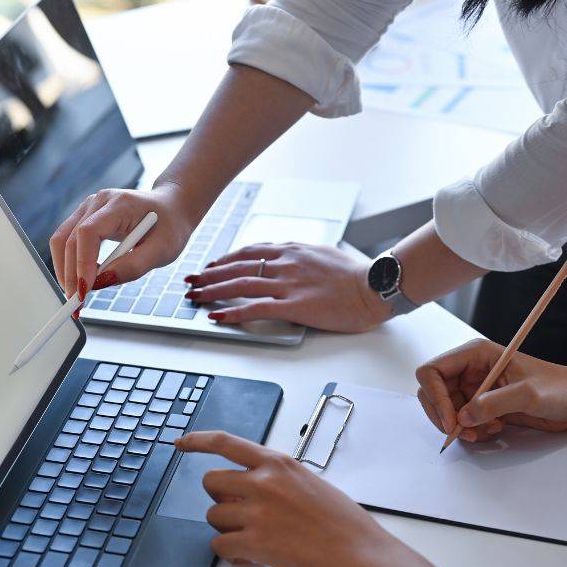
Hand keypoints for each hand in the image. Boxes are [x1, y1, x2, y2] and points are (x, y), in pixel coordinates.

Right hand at [49, 183, 197, 298]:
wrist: (171, 208)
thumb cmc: (170, 226)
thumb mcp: (162, 251)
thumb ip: (134, 266)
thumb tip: (101, 282)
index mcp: (120, 204)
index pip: (88, 232)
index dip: (82, 263)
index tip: (84, 291)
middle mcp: (99, 202)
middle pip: (69, 239)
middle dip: (70, 275)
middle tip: (76, 305)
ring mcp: (89, 208)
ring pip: (61, 240)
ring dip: (65, 270)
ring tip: (77, 296)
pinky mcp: (85, 218)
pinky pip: (67, 241)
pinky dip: (70, 264)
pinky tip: (83, 280)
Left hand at [175, 431, 399, 566]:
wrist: (360, 553)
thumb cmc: (344, 522)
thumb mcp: (309, 483)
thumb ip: (276, 480)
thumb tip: (248, 490)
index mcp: (278, 463)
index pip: (226, 442)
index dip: (198, 441)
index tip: (181, 443)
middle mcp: (263, 482)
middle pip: (211, 482)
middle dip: (220, 498)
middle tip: (240, 513)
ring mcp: (257, 513)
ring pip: (214, 516)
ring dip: (228, 529)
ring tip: (256, 539)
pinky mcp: (255, 543)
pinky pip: (220, 545)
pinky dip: (232, 554)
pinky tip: (253, 557)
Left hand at [185, 243, 391, 331]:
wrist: (374, 286)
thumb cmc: (356, 275)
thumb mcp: (326, 255)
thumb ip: (303, 257)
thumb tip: (293, 260)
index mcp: (293, 250)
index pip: (250, 251)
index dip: (226, 259)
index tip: (212, 266)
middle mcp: (286, 263)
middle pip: (238, 266)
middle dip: (210, 274)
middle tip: (192, 281)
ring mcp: (288, 284)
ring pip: (240, 284)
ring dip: (213, 290)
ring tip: (195, 297)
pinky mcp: (293, 306)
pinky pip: (255, 308)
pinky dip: (232, 311)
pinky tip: (217, 316)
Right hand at [414, 339, 566, 442]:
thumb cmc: (560, 388)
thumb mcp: (528, 394)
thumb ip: (493, 404)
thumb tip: (462, 417)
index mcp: (476, 354)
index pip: (433, 371)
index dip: (435, 397)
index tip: (451, 421)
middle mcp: (471, 370)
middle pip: (432, 392)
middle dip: (443, 415)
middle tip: (461, 433)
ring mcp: (475, 388)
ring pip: (446, 410)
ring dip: (459, 427)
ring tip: (483, 432)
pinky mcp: (483, 406)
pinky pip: (462, 421)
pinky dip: (470, 431)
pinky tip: (492, 430)